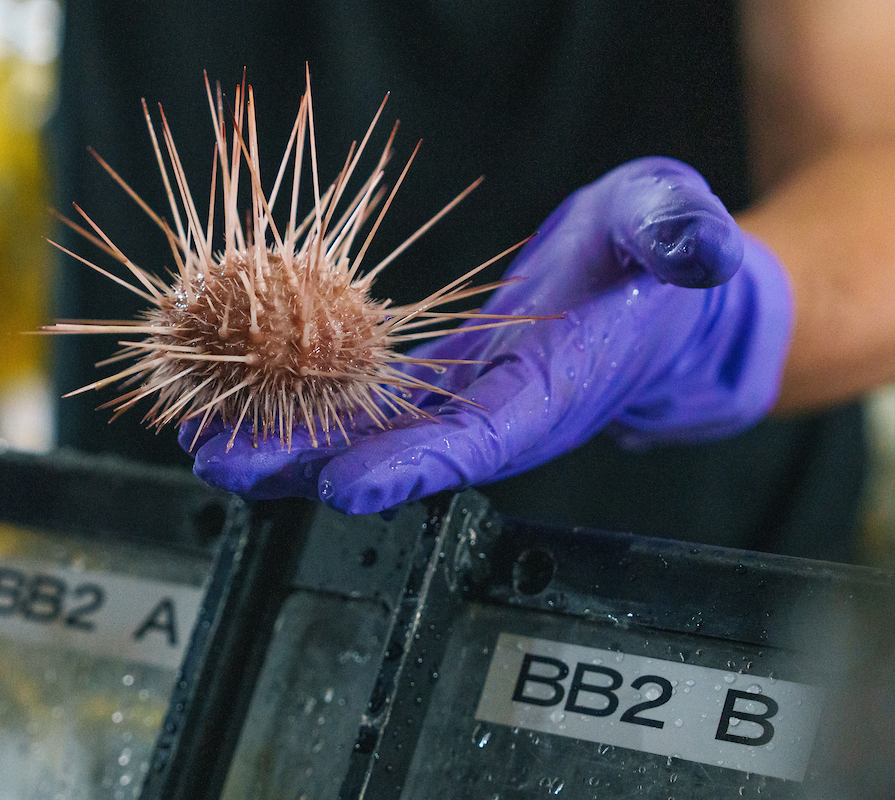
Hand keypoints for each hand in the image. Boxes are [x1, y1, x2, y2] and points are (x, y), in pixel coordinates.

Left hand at [180, 157, 792, 513]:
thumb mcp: (676, 226)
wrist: (652, 299)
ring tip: (204, 437)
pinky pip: (361, 403)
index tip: (343, 487)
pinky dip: (303, 405)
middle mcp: (498, 415)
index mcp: (552, 393)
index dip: (412, 467)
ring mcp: (461, 405)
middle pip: (395, 456)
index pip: (479, 443)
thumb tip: (692, 248)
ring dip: (283, 442)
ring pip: (363, 435)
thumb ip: (680, 234)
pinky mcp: (436, 384)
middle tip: (223, 463)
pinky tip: (243, 399)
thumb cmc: (663, 263)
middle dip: (308, 467)